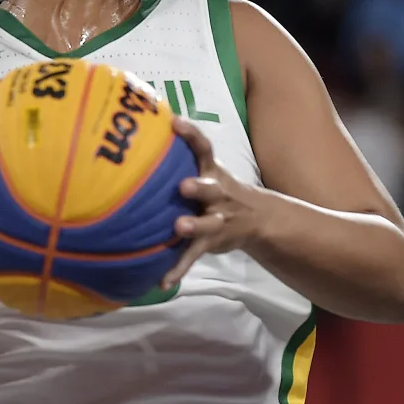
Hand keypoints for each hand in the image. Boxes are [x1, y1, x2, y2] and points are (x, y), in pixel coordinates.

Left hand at [161, 116, 272, 289]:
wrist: (257, 220)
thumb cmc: (215, 187)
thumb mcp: (207, 169)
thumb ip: (179, 154)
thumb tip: (145, 122)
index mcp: (212, 171)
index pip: (203, 147)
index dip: (191, 134)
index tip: (174, 122)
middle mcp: (217, 193)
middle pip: (210, 187)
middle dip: (199, 186)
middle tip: (184, 185)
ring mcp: (217, 219)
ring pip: (207, 223)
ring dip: (194, 226)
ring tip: (179, 228)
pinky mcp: (211, 242)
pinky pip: (194, 256)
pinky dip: (178, 269)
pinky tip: (162, 282)